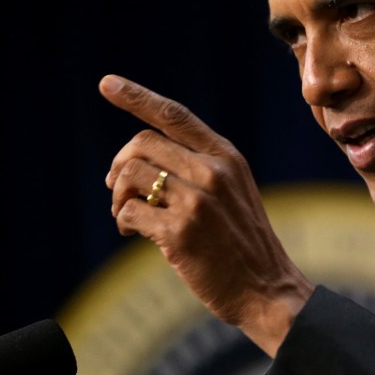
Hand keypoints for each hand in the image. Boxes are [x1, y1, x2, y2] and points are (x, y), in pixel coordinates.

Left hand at [99, 74, 312, 356]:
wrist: (268, 290)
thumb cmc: (242, 245)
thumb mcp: (232, 192)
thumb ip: (197, 169)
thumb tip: (135, 163)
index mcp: (226, 157)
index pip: (174, 115)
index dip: (136, 96)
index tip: (106, 83)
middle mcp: (213, 172)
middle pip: (142, 144)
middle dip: (118, 166)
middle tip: (117, 191)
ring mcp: (198, 201)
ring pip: (130, 175)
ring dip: (117, 197)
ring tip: (127, 216)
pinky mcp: (181, 232)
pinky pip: (128, 213)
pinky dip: (122, 222)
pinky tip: (133, 234)